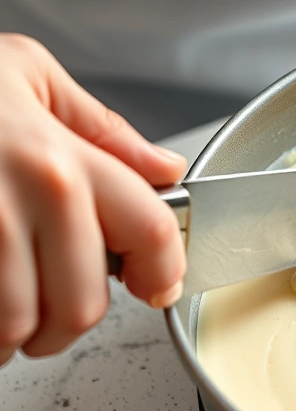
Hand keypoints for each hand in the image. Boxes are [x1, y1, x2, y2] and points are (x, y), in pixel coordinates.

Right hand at [0, 34, 186, 365]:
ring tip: (8, 311)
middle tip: (58, 310)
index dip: (164, 271)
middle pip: (84, 303)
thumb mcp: (27, 74)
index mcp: (64, 156)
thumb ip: (101, 129)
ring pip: (21, 328)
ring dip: (18, 336)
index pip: (150, 231)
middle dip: (73, 323)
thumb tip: (161, 167)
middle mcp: (29, 195)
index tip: (155, 287)